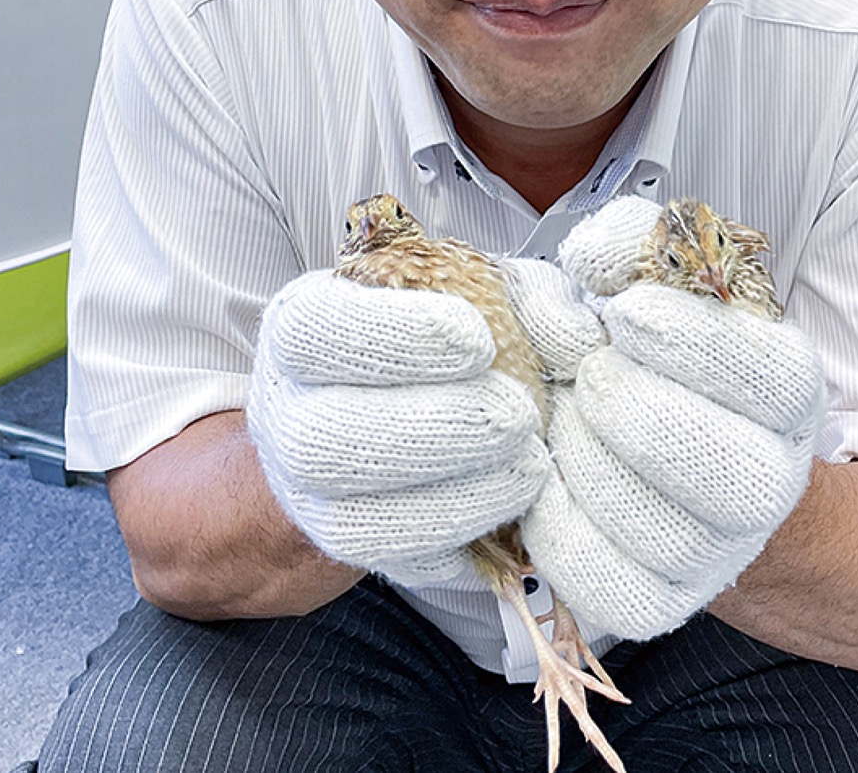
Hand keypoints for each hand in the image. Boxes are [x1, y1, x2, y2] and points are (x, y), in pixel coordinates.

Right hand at [245, 268, 548, 584]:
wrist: (392, 414)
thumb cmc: (439, 342)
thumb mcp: (485, 291)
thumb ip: (529, 298)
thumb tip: (571, 336)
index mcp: (302, 330)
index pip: (314, 332)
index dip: (392, 338)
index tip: (476, 341)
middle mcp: (286, 415)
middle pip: (324, 439)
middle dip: (432, 429)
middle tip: (515, 414)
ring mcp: (309, 495)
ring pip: (355, 519)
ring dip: (455, 495)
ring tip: (528, 465)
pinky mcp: (352, 551)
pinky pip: (396, 566)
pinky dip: (461, 539)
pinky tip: (513, 504)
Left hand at [522, 203, 825, 640]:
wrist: (673, 458)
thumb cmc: (660, 359)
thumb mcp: (661, 284)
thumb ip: (630, 245)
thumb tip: (591, 258)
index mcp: (790, 392)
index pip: (764, 374)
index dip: (688, 339)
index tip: (627, 311)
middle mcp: (769, 480)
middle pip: (698, 452)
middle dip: (617, 398)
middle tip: (587, 370)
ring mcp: (716, 553)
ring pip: (640, 516)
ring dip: (578, 451)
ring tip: (567, 416)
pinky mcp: (655, 602)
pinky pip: (591, 571)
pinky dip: (552, 513)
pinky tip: (553, 471)